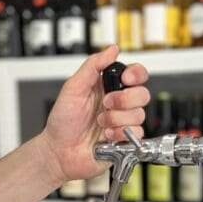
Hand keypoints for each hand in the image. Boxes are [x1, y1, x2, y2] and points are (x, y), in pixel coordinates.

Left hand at [39, 44, 149, 183]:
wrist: (60, 151)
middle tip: (106, 104)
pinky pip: (137, 134)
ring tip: (100, 123)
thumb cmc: (62, 123)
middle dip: (124, 100)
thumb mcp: (72, 87)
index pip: (135, 74)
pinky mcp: (126, 140)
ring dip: (116, 119)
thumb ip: (93, 65)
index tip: (125, 79)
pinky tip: (107, 136)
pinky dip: (120, 133)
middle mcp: (118, 104)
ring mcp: (123, 122)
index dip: (136, 74)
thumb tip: (112, 49)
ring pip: (139, 115)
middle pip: (142, 94)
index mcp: (108, 88)